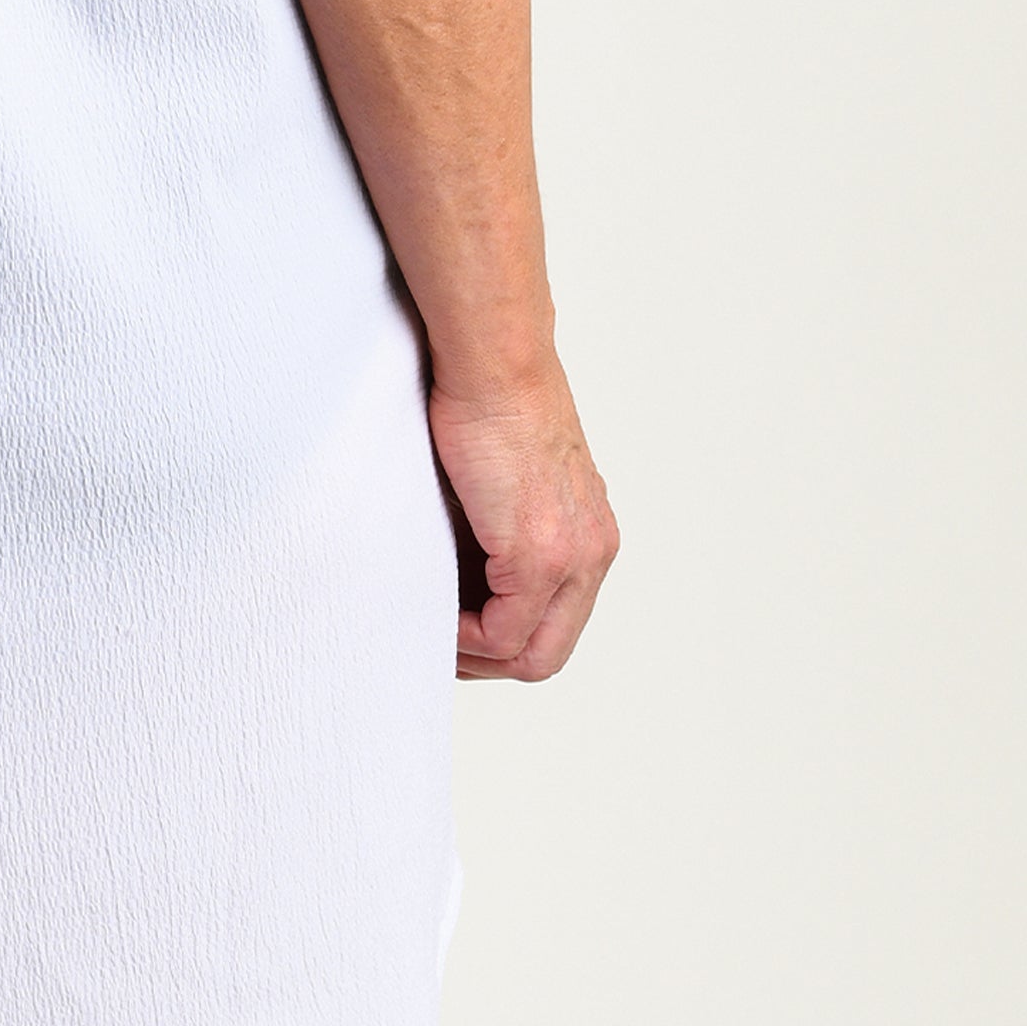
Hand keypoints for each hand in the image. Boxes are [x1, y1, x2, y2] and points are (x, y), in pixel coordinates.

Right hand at [430, 362, 617, 682]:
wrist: (493, 362)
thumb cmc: (487, 400)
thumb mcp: (508, 480)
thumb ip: (501, 532)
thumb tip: (462, 572)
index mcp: (590, 535)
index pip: (557, 625)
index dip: (506, 643)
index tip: (458, 632)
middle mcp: (592, 552)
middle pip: (549, 653)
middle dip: (492, 663)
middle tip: (443, 649)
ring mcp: (571, 557)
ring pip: (533, 654)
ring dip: (477, 655)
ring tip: (435, 633)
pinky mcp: (537, 554)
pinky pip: (505, 633)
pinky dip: (468, 639)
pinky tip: (437, 616)